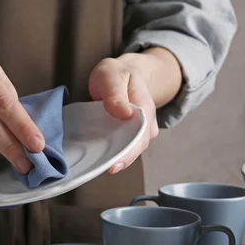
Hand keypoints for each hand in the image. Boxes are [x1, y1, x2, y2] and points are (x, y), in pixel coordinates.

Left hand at [88, 55, 160, 173]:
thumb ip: (115, 93)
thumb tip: (124, 113)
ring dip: (115, 158)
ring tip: (98, 167)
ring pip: (129, 149)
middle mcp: (146, 123)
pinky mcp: (128, 135)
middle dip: (121, 160)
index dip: (128, 153)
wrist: (124, 73)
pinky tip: (98, 158)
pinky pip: (121, 147)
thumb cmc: (117, 74)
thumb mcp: (112, 75)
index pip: (140, 136)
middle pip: (136, 147)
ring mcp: (138, 131)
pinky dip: (111, 153)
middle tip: (102, 170)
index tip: (114, 165)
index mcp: (145, 108)